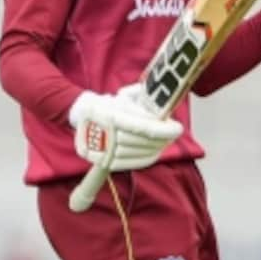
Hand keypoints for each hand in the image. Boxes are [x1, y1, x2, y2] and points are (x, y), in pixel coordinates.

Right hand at [69, 87, 183, 171]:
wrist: (83, 115)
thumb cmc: (111, 103)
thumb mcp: (126, 96)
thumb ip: (145, 101)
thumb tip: (164, 114)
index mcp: (111, 115)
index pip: (144, 128)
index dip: (164, 130)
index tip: (178, 128)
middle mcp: (106, 134)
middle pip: (144, 141)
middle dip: (163, 137)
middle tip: (174, 132)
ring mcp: (104, 151)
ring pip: (140, 153)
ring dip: (157, 147)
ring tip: (166, 140)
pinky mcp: (105, 161)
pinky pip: (131, 163)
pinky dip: (147, 158)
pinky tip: (156, 151)